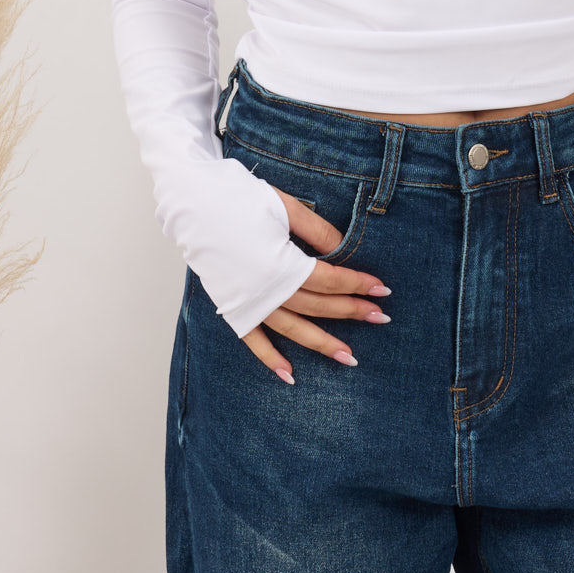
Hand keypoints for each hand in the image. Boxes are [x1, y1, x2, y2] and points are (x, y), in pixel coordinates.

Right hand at [239, 187, 392, 381]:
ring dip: (321, 344)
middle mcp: (264, 290)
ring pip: (291, 330)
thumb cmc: (239, 198)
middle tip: (379, 317)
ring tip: (348, 357)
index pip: (329, 280)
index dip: (358, 283)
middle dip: (350, 312)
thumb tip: (344, 251)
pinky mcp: (230, 305)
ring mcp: (246, 302)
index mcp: (280, 265)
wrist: (191, 202)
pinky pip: (252, 339)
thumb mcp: (285, 207)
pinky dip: (269, 358)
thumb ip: (318, 232)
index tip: (382, 289)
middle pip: (316, 306)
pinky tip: (289, 375)